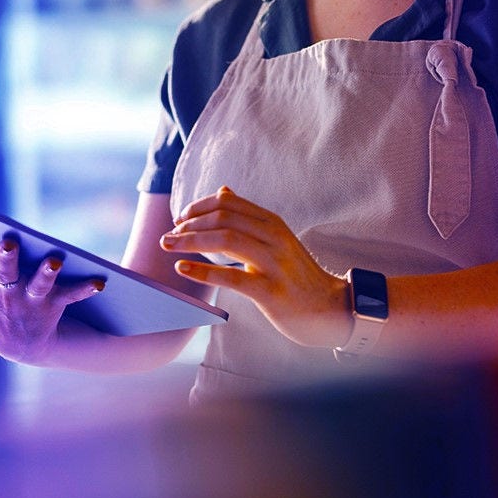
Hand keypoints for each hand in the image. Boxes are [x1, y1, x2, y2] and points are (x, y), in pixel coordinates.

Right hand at [0, 222, 103, 364]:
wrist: (22, 346)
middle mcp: (4, 292)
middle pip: (3, 272)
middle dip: (5, 258)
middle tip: (9, 242)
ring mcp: (29, 301)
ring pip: (38, 285)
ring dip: (46, 273)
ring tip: (53, 260)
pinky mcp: (54, 306)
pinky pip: (71, 295)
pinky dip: (85, 288)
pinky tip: (99, 282)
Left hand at [160, 186, 350, 348]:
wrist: (330, 307)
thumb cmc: (296, 275)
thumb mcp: (276, 239)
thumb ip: (249, 217)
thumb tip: (223, 190)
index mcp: (273, 223)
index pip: (229, 202)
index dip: (199, 207)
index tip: (180, 218)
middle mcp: (274, 237)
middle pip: (224, 218)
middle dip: (189, 224)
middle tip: (168, 235)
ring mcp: (274, 263)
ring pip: (226, 240)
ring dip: (190, 241)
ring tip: (168, 246)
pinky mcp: (271, 291)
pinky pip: (232, 277)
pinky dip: (202, 271)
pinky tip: (182, 269)